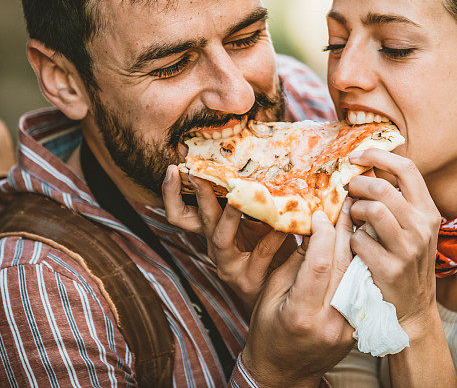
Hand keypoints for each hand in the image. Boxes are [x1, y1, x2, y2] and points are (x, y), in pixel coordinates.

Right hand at [162, 165, 294, 312]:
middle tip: (199, 172)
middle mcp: (214, 246)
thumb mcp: (254, 224)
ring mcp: (228, 264)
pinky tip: (286, 223)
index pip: (180, 213)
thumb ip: (251, 202)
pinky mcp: (248, 278)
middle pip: (195, 220)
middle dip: (198, 194)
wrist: (278, 291)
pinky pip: (261, 252)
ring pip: (222, 236)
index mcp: (211, 231)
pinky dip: (274, 235)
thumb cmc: (268, 250)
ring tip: (241, 195)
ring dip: (231, 214)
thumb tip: (259, 164)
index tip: (172, 168)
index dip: (170, 193)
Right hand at [242, 210, 355, 386]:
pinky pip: (362, 288)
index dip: (323, 232)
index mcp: (301, 313)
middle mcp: (328, 322)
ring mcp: (347, 328)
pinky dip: (361, 263)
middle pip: (344, 264)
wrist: (284, 372)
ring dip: (358, 242)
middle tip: (347, 201)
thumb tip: (314, 227)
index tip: (320, 212)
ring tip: (359, 215)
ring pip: (358, 273)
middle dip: (345, 229)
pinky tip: (362, 243)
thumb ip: (294, 262)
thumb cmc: (268, 330)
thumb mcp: (271, 294)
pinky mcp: (357, 328)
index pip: (320, 263)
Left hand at [346, 148, 441, 337]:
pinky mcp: (390, 268)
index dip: (380, 156)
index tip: (358, 155)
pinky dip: (351, 239)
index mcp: (428, 212)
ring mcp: (408, 249)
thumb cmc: (407, 261)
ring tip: (353, 218)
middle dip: (358, 185)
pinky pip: (359, 240)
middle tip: (349, 191)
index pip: (407, 169)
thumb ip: (397, 200)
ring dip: (354, 211)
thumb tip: (368, 166)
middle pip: (383, 188)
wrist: (413, 308)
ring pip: (371, 210)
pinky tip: (355, 246)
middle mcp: (422, 227)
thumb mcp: (413, 228)